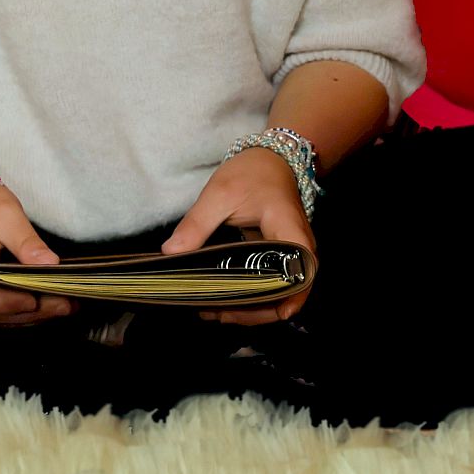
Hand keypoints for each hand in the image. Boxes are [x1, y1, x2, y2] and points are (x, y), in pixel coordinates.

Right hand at [0, 176, 73, 326]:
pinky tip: (44, 304)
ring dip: (25, 315)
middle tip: (63, 305)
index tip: (36, 298)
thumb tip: (50, 265)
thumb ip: (27, 241)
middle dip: (26, 311)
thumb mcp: (6, 213)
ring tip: (60, 306)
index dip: (5, 302)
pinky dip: (17, 310)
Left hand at [161, 149, 316, 324]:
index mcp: (291, 233)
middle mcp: (299, 251)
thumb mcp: (219, 193)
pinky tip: (222, 301)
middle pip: (288, 294)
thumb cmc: (251, 173)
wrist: (271, 160)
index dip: (289, 298)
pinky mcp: (280, 260)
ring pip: (278, 295)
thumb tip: (171, 253)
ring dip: (250, 308)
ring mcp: (292, 258)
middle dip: (254, 311)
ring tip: (212, 311)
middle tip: (214, 312)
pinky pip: (271, 286)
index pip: (301, 274)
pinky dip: (250, 297)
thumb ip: (197, 224)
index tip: (265, 313)